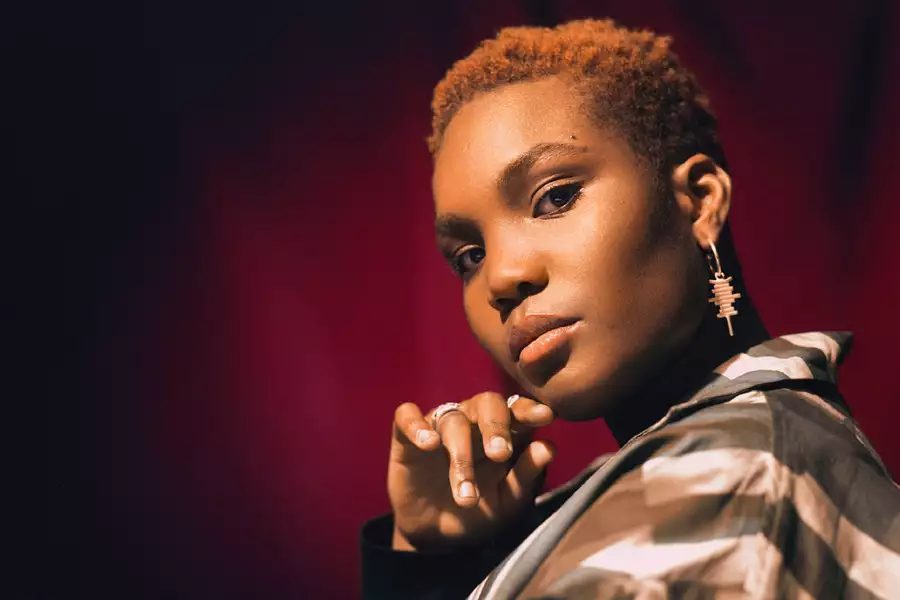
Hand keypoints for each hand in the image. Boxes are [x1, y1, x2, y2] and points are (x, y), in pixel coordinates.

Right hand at [387, 392, 555, 551]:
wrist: (438, 538)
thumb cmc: (482, 513)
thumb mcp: (509, 502)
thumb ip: (527, 475)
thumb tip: (549, 447)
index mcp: (504, 431)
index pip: (518, 408)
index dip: (530, 408)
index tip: (546, 416)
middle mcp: (473, 421)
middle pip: (487, 403)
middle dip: (495, 427)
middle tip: (501, 454)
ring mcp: (439, 425)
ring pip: (452, 421)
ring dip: (460, 457)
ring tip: (467, 497)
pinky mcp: (407, 436)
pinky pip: (407, 415)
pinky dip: (416, 425)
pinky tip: (428, 444)